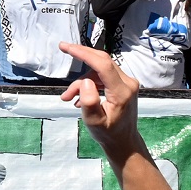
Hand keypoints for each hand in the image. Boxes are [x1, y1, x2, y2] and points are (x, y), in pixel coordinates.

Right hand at [58, 41, 142, 161]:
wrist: (124, 142)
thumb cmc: (109, 134)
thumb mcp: (94, 122)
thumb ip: (89, 102)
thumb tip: (85, 82)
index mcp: (121, 92)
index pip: (102, 65)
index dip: (83, 53)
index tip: (66, 47)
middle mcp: (128, 83)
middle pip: (103, 60)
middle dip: (81, 54)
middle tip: (63, 48)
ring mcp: (127, 83)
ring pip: (99, 70)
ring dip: (82, 80)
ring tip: (68, 97)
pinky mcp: (124, 84)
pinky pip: (102, 75)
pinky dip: (89, 82)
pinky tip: (79, 97)